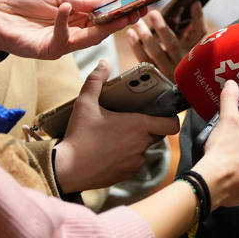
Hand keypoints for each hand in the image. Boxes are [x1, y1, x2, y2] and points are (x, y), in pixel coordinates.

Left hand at [0, 0, 143, 60]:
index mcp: (77, 17)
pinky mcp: (47, 50)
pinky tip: (66, 6)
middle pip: (103, 30)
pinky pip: (62, 38)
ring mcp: (61, 43)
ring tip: (117, 11)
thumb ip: (84, 1)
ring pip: (89, 38)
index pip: (105, 17)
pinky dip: (65, 22)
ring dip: (104, 26)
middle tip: (138, 12)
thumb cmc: (22, 0)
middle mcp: (73, 32)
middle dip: (121, 21)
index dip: (123, 12)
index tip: (141, 5)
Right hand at [52, 61, 180, 194]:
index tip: (161, 113)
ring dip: (136, 142)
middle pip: (157, 134)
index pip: (171, 124)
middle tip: (131, 119)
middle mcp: (141, 145)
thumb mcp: (85, 103)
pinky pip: (134, 162)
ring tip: (116, 135)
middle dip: (148, 126)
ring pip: (144, 148)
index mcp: (138, 126)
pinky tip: (110, 150)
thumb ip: (96, 80)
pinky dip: (127, 156)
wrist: (66, 170)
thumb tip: (103, 63)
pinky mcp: (127, 174)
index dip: (170, 118)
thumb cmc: (78, 135)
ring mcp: (135, 162)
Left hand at [125, 2, 209, 78]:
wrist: (179, 83)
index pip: (199, 34)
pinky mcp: (154, 76)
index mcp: (195, 52)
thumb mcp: (194, 43)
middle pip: (173, 45)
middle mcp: (182, 64)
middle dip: (163, 29)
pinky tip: (130, 34)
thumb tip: (194, 3)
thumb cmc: (186, 56)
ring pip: (156, 53)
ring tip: (137, 22)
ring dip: (145, 35)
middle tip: (153, 13)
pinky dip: (136, 46)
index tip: (192, 3)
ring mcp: (167, 71)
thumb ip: (196, 22)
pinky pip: (144, 61)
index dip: (197, 19)